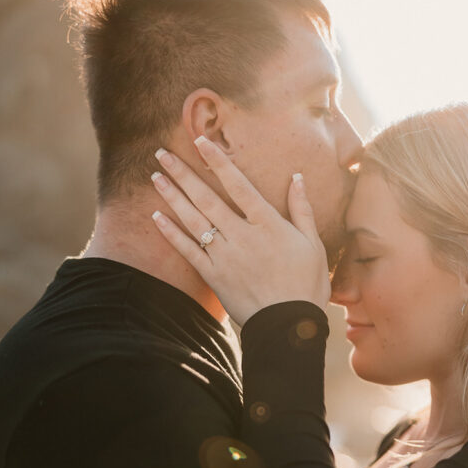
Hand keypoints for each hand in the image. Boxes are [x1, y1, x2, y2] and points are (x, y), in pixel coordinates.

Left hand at [151, 138, 330, 325]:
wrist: (289, 325)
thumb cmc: (306, 284)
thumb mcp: (312, 244)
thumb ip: (301, 209)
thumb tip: (297, 177)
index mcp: (268, 224)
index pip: (238, 185)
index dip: (217, 162)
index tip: (199, 142)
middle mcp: (242, 235)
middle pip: (207, 198)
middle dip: (183, 174)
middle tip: (161, 154)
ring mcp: (225, 256)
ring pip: (193, 220)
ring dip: (173, 197)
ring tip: (155, 177)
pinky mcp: (214, 276)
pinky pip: (188, 251)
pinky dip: (172, 233)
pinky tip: (157, 217)